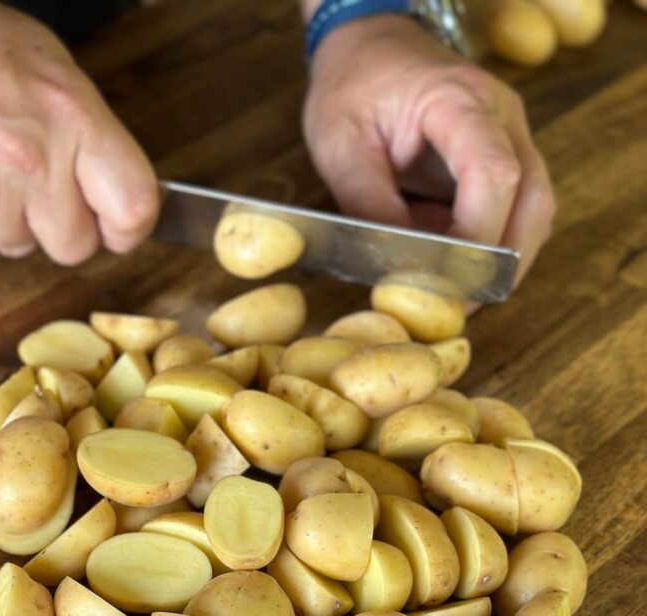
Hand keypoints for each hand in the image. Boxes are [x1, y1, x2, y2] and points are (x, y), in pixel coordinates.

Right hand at [0, 0, 157, 262]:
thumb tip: (115, 195)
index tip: (116, 225)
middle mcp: (32, 159)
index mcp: (73, 118)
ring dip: (7, 216)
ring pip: (17, 244)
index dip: (128, 228)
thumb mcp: (54, 73)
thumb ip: (92, 140)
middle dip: (61, 226)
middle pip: (74, 247)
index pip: (133, 210)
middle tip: (39, 184)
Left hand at [303, 15, 555, 281]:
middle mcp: (502, 118)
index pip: (495, 175)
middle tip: (459, 305)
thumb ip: (370, 206)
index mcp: (460, 101)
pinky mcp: (505, 161)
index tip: (444, 280)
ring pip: (535, 214)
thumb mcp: (340, 146)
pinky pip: (517, 214)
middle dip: (501, 264)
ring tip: (457, 296)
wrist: (369, 50)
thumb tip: (399, 268)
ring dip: (502, 262)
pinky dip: (493, 248)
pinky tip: (457, 270)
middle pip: (533, 203)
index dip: (476, 237)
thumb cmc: (352, 89)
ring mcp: (512, 139)